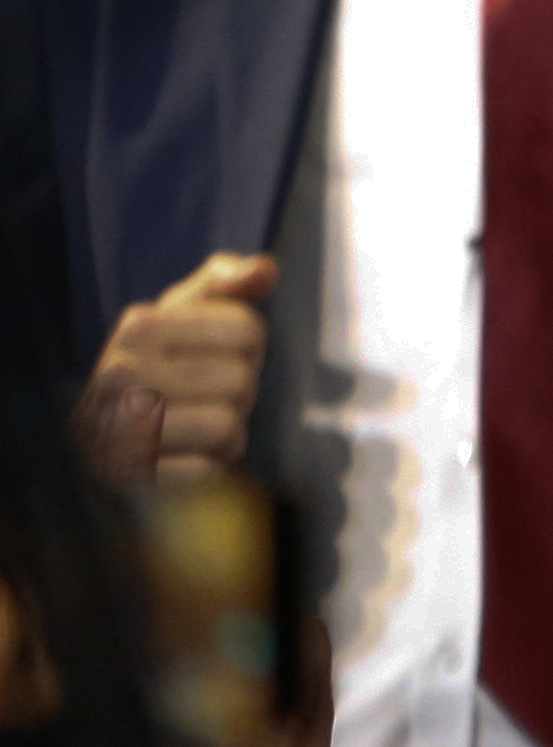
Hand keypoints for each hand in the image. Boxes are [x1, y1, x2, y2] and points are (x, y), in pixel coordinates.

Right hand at [79, 254, 273, 479]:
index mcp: (139, 326)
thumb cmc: (154, 366)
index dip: (249, 347)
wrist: (94, 441)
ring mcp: (118, 427)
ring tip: (199, 429)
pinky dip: (210, 466)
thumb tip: (265, 269)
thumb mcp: (179, 313)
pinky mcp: (129, 477)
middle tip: (208, 399)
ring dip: (227, 433)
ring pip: (227, 425)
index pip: (248, 329)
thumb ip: (223, 282)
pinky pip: (206, 469)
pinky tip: (187, 458)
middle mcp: (120, 373)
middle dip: (239, 393)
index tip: (220, 357)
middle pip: (240, 379)